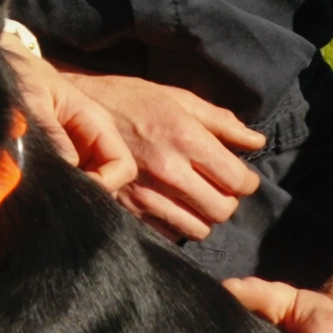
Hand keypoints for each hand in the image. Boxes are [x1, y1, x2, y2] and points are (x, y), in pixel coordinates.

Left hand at [0, 40, 136, 190]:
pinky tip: (45, 185)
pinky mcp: (69, 158)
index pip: (123, 166)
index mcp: (97, 123)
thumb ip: (53, 136)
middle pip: (112, 181)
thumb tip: (70, 169)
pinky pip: (77, 180)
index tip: (75, 191)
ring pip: (95, 184)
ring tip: (49, 189)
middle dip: (90, 193)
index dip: (105, 184)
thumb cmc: (26, 81)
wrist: (14, 72)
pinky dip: (65, 188)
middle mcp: (97, 139)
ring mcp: (84, 150)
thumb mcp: (34, 103)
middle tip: (59, 194)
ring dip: (76, 192)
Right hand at [54, 72, 265, 240]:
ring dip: (202, 216)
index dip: (246, 181)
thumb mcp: (176, 98)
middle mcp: (168, 170)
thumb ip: (220, 121)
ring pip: (198, 229)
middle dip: (226, 200)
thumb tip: (257, 141)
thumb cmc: (129, 99)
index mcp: (185, 137)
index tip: (238, 176)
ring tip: (193, 198)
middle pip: (223, 210)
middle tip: (216, 186)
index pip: (238, 181)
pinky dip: (175, 225)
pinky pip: (169, 234)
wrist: (75, 112)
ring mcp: (146, 194)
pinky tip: (169, 204)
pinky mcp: (128, 209)